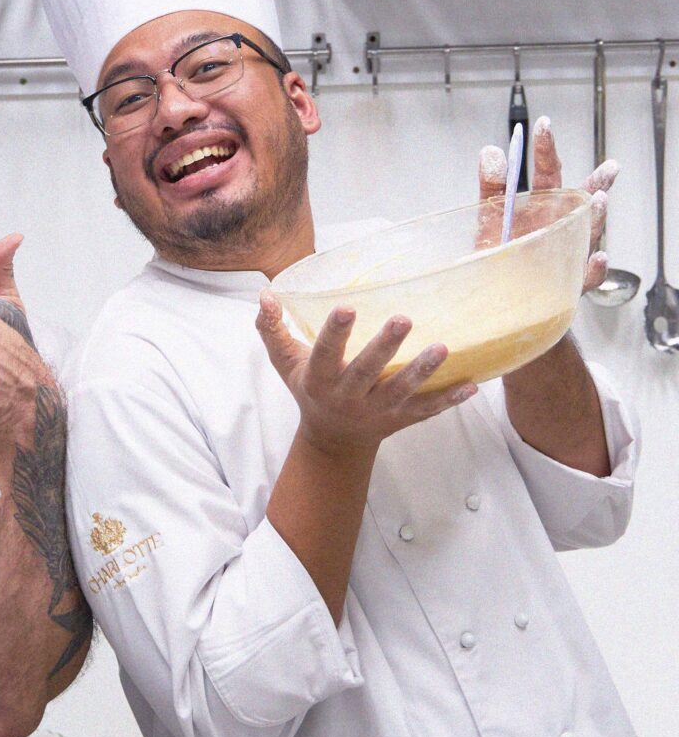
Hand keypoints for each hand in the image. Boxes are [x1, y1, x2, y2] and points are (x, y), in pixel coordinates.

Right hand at [257, 293, 476, 455]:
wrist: (333, 441)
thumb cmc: (310, 390)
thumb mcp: (287, 363)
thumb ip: (274, 329)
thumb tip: (266, 295)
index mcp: (320, 380)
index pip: (325, 354)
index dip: (335, 333)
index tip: (347, 308)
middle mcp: (347, 398)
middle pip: (366, 372)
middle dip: (384, 347)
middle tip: (403, 319)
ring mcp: (376, 411)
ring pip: (401, 391)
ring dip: (422, 371)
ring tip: (442, 348)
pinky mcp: (400, 420)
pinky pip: (426, 411)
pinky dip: (449, 400)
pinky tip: (471, 385)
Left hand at [478, 114, 615, 295]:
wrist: (496, 298)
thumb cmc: (499, 254)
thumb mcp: (490, 219)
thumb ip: (492, 187)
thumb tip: (492, 152)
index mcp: (540, 204)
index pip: (547, 172)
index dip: (545, 149)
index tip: (543, 125)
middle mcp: (559, 224)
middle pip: (582, 200)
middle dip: (597, 183)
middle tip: (609, 168)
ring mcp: (567, 251)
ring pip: (589, 233)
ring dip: (597, 217)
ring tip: (600, 202)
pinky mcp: (568, 282)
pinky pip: (585, 276)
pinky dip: (593, 268)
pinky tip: (597, 257)